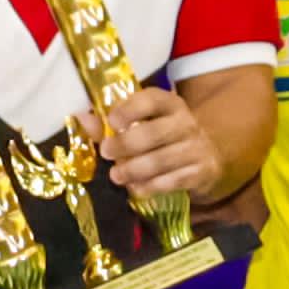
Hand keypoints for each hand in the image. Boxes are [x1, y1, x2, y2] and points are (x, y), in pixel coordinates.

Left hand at [101, 80, 223, 199]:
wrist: (207, 157)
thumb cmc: (164, 138)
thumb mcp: (144, 124)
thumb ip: (112, 124)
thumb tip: (82, 118)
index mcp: (170, 104)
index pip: (152, 99)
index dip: (131, 109)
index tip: (112, 120)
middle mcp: (186, 123)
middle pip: (154, 133)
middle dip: (126, 144)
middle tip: (106, 152)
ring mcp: (196, 148)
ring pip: (161, 160)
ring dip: (134, 169)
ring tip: (116, 176)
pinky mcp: (201, 172)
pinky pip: (172, 181)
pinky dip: (150, 186)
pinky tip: (135, 188)